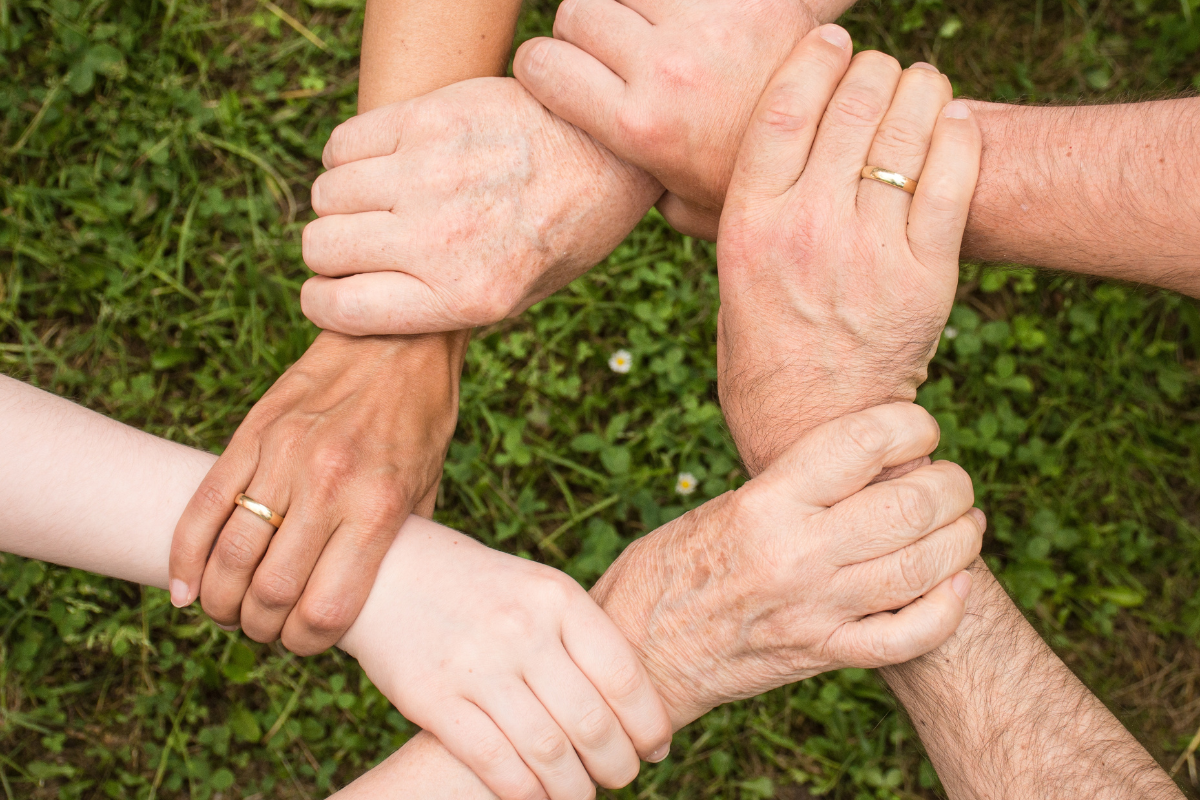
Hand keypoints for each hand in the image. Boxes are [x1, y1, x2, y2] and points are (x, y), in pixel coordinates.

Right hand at [169, 331, 465, 654]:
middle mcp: (328, 485)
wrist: (397, 339)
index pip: (326, 608)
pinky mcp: (252, 434)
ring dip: (221, 600)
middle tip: (264, 629)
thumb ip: (399, 544)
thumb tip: (376, 601)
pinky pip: (204, 506)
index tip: (305, 643)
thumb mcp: (428, 487)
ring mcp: (284, 457)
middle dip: (260, 628)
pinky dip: (185, 556)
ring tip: (228, 610)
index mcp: (378, 507)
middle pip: (270, 592)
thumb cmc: (421, 420)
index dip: (307, 643)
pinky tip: (185, 587)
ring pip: (229, 555)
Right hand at [300, 77, 661, 334]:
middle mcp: (442, 239)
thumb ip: (442, 307)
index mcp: (465, 297)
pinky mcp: (429, 119)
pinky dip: (348, 157)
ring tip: (377, 202)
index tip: (330, 292)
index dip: (323, 302)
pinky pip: (343, 144)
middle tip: (361, 244)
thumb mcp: (518, 297)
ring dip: (341, 203)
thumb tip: (364, 307)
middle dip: (330, 253)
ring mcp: (431, 174)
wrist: (609, 153)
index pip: (340, 308)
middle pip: (322, 248)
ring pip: (326, 194)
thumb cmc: (563, 232)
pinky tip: (382, 163)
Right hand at [339, 515, 671, 799]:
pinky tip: (536, 797)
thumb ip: (580, 637)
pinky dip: (525, 792)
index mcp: (557, 597)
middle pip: (591, 722)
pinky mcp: (433, 698)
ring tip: (581, 793)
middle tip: (621, 777)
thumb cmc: (480, 588)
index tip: (655, 747)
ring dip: (574, 788)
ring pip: (548, 752)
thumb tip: (635, 706)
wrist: (387, 570)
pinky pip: (494, 762)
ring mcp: (476, 665)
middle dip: (617, 764)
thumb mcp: (537, 589)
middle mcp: (522, 629)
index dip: (648, 723)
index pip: (623, 676)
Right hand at [514, 0, 816, 238]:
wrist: (842, 150)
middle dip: (583, 30)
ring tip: (650, 31)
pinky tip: (686, 20)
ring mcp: (705, 24)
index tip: (558, 74)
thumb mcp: (686, 207)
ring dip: (628, 4)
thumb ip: (636, 185)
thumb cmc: (755, 185)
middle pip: (578, 12)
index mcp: (637, 125)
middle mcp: (664, 69)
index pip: (541, 64)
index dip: (541, 66)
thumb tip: (603, 175)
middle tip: (610, 53)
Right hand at [591, 403, 982, 726]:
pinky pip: (909, 636)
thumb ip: (793, 488)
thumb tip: (867, 464)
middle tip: (952, 480)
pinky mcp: (823, 655)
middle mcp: (796, 554)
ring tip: (965, 523)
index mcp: (765, 503)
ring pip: (924, 567)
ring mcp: (815, 610)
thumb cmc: (670, 568)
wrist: (639, 653)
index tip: (920, 427)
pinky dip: (947, 609)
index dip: (911, 425)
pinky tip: (956, 585)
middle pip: (910, 505)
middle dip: (951, 484)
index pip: (863, 443)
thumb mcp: (723, 507)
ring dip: (962, 538)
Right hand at [713, 28, 980, 473]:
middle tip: (880, 69)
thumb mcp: (729, 278)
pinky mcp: (926, 276)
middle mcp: (807, 229)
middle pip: (851, 106)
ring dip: (919, 90)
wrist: (814, 429)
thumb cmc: (763, 354)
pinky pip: (953, 178)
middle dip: (872, 70)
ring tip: (919, 86)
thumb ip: (736, 214)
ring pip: (906, 131)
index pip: (784, 108)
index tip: (831, 40)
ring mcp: (870, 251)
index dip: (814, 59)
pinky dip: (958, 135)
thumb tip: (735, 156)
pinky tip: (952, 122)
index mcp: (749, 225)